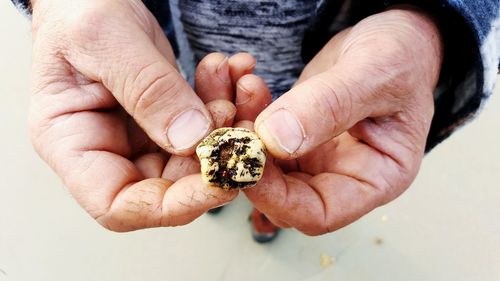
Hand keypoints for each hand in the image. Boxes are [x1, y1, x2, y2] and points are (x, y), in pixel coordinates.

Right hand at [29, 0, 223, 230]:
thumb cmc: (78, 9)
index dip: (169, 206)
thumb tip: (191, 140)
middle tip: (241, 128)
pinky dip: (224, 103)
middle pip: (165, 188)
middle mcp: (106, 149)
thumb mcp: (106, 38)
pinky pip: (202, 126)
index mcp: (71, 143)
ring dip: (225, 128)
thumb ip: (147, 89)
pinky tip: (234, 74)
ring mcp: (137, 136)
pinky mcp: (164, 118)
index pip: (118, 205)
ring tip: (238, 87)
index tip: (217, 182)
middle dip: (211, 162)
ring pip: (193, 157)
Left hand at [246, 8, 442, 234]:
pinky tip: (239, 76)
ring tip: (231, 81)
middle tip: (232, 119)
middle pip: (281, 191)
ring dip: (238, 124)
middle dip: (249, 157)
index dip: (278, 198)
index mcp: (374, 177)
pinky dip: (242, 105)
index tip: (248, 164)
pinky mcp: (294, 133)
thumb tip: (275, 140)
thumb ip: (329, 106)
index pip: (320, 212)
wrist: (393, 35)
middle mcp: (340, 174)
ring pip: (261, 160)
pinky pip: (257, 130)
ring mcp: (314, 155)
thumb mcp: (375, 74)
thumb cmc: (403, 56)